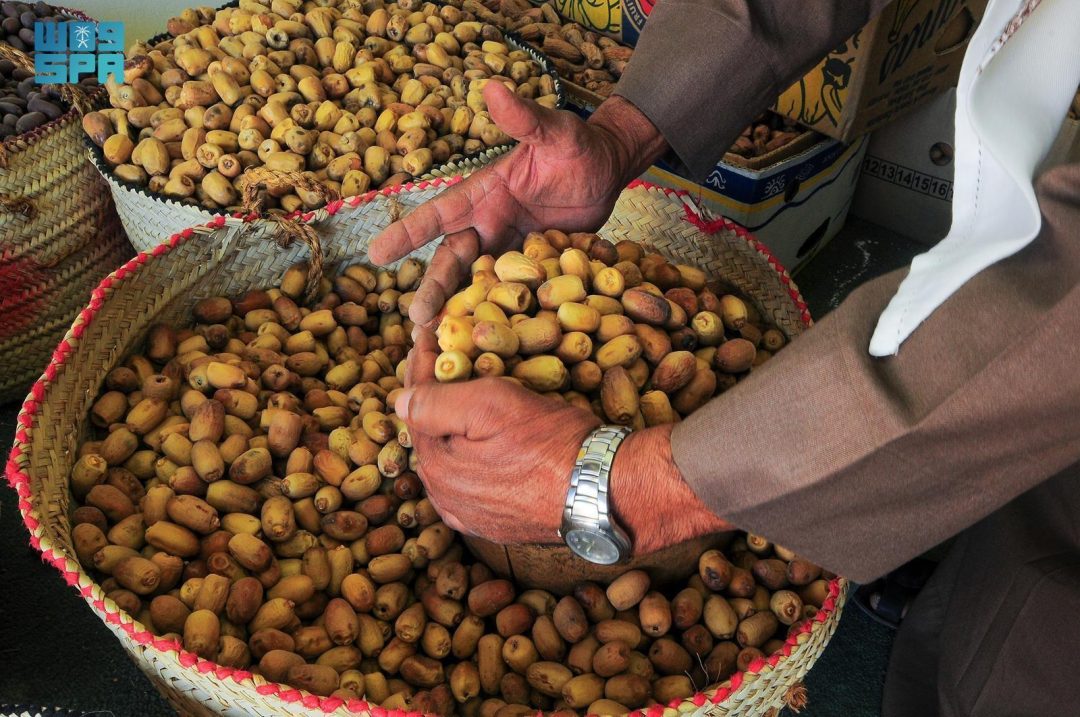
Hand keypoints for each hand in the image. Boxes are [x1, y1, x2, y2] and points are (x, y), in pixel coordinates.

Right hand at [368, 83, 667, 326]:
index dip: (408, 234)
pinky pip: (514, 296)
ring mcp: (512, 250)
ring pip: (479, 285)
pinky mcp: (536, 270)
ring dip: (462, 309)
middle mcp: (491, 225)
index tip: (375, 255)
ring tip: (445, 340)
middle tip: (416, 321)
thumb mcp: (555, 131)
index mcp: (485, 194)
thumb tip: (491, 88)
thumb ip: (525, 118)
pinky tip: (489, 344)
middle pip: (454, 261)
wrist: (610, 170)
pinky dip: (500, 317)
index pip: (439, 214)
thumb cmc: (578, 145)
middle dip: (434, 288)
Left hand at [398, 329, 731, 551]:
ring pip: (452, 458)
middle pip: (431, 434)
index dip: (421, 366)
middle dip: (434, 395)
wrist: (606, 492)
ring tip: (463, 391)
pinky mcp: (501, 523)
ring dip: (453, 425)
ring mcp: (474, 515)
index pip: (415, 406)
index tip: (427, 334)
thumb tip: (397, 402)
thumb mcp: (493, 406)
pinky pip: (475, 482)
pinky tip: (481, 440)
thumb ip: (437, 403)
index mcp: (436, 468)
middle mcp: (447, 498)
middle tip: (444, 358)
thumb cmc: (554, 441)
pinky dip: (472, 455)